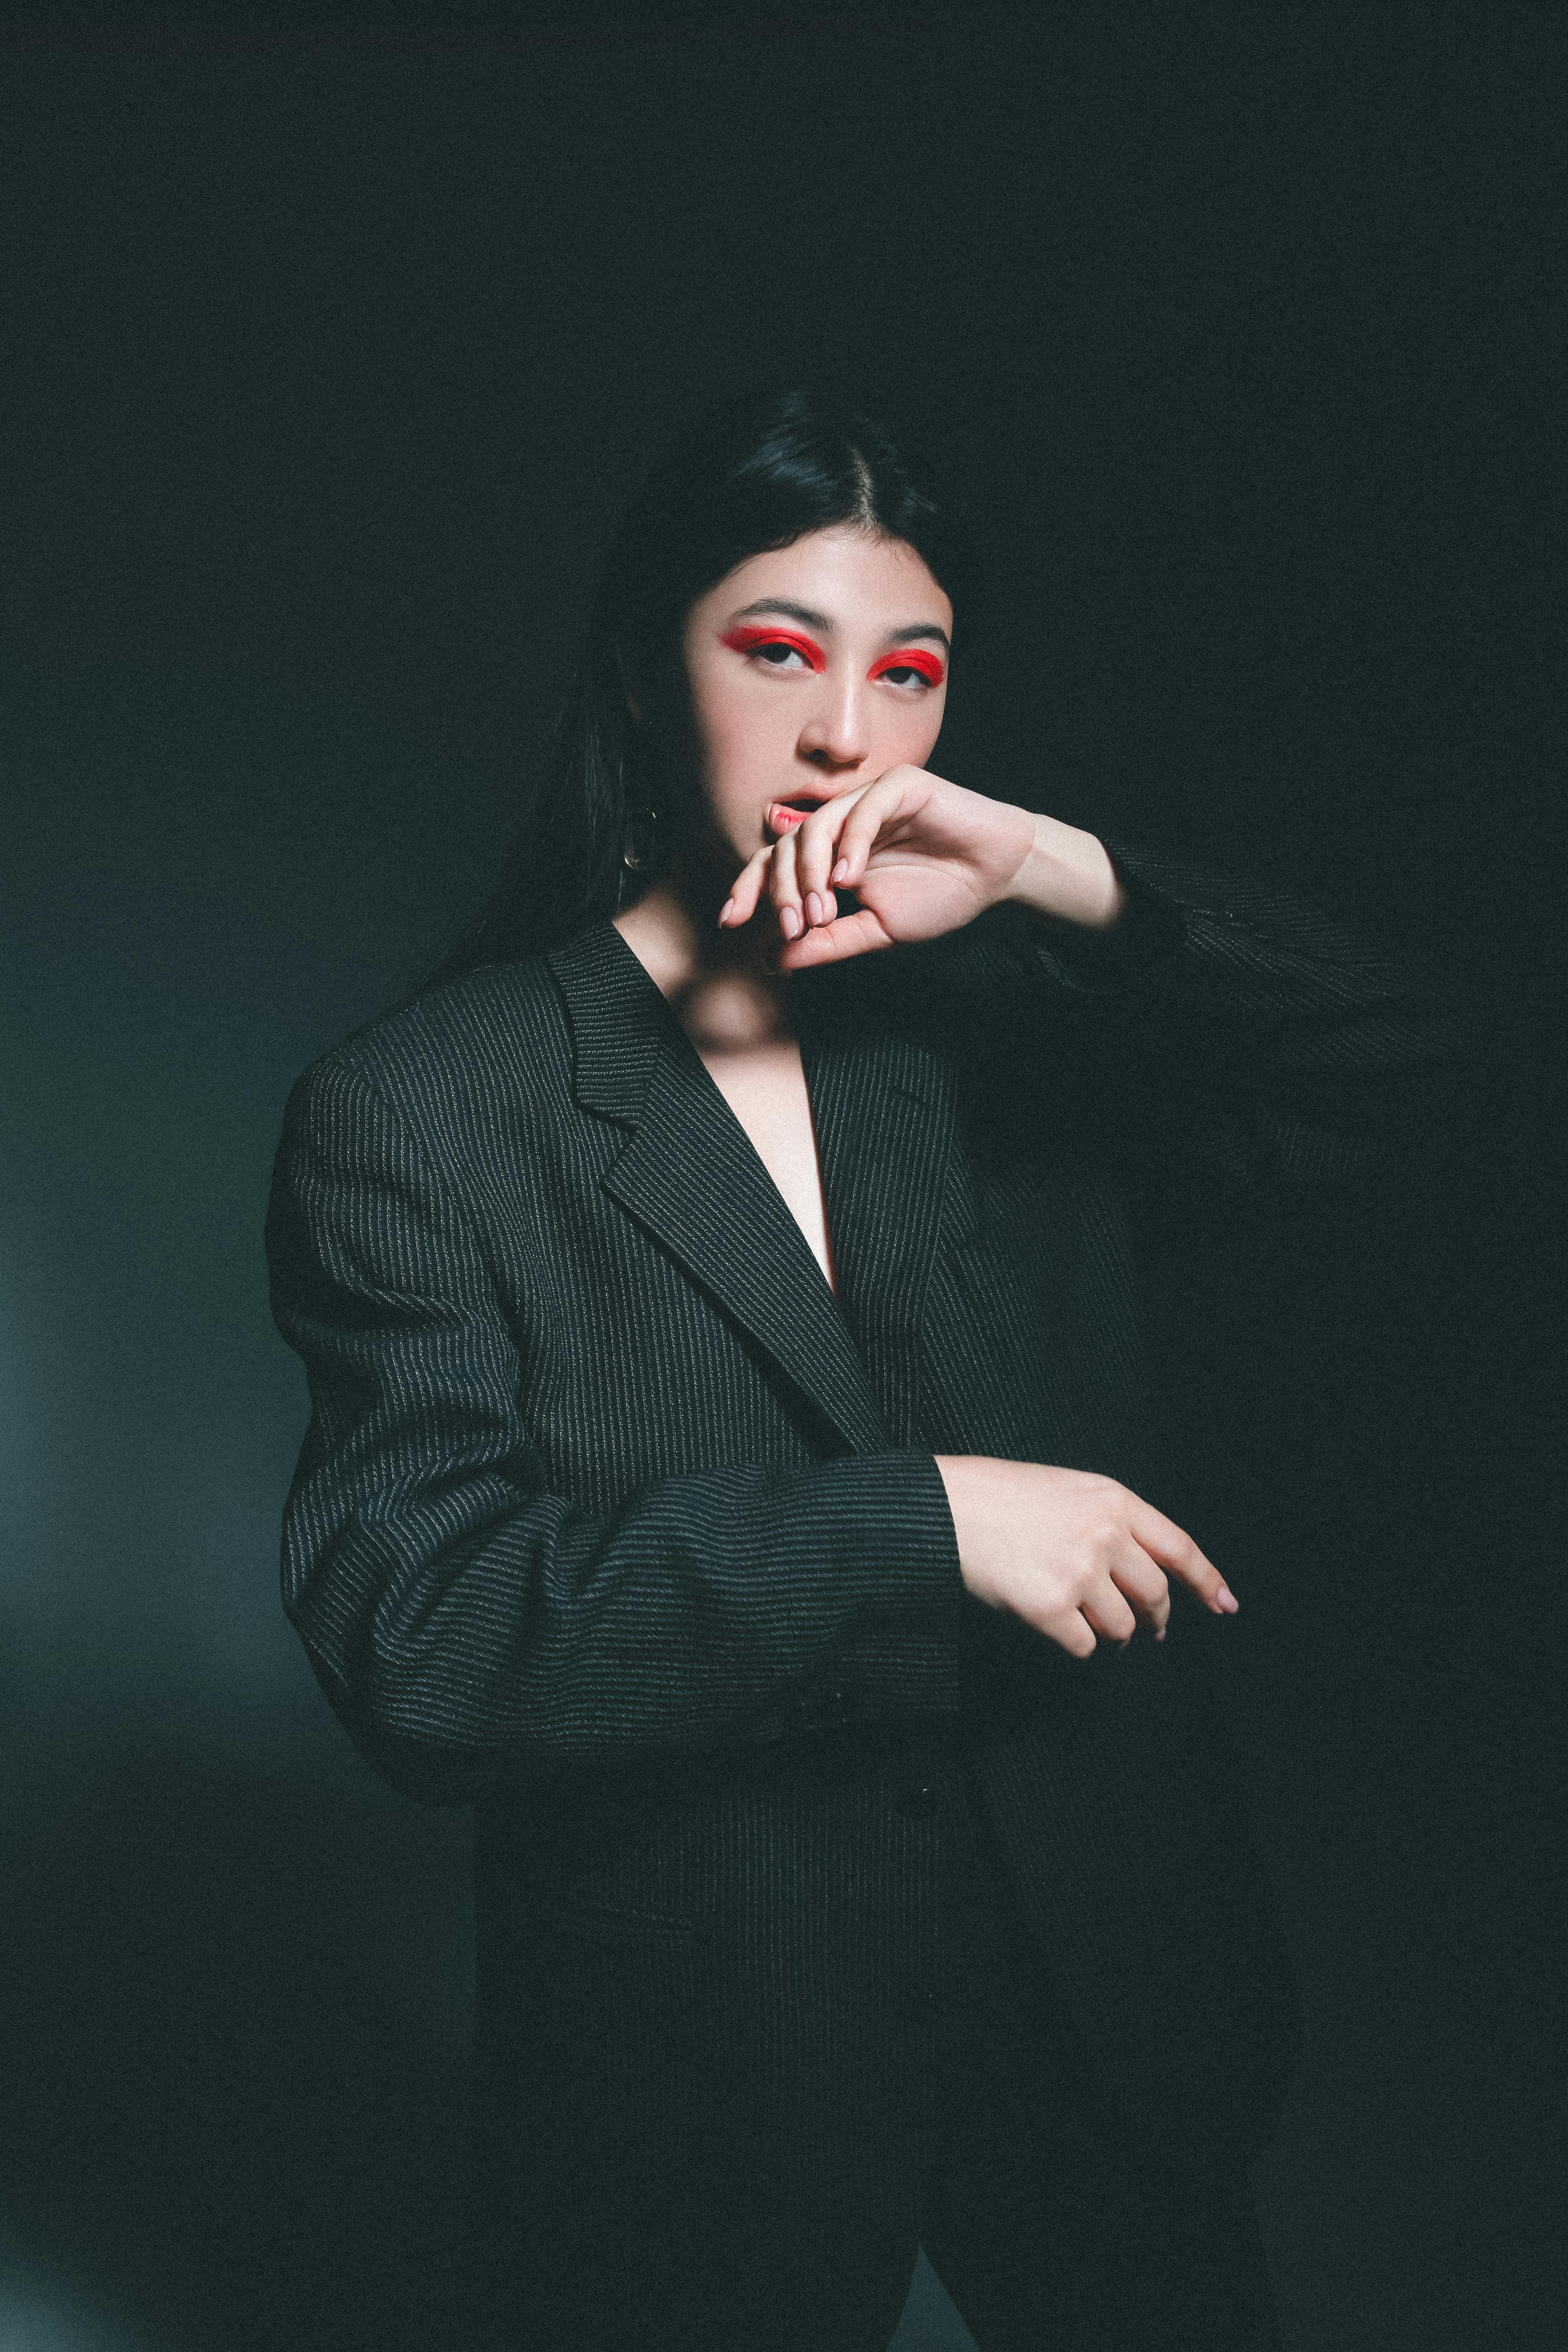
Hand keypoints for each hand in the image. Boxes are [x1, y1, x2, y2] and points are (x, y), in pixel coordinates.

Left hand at [720, 766, 1117, 969]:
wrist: (996, 875)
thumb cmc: (940, 896)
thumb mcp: (875, 931)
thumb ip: (827, 942)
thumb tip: (771, 960)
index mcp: (831, 854)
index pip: (775, 864)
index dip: (749, 889)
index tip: (730, 922)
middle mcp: (841, 822)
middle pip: (786, 847)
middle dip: (781, 891)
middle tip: (795, 928)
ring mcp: (868, 801)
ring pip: (816, 826)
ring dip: (810, 872)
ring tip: (823, 909)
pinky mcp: (901, 786)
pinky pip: (863, 810)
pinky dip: (851, 844)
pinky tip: (852, 877)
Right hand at [934, 1455, 1237, 1658]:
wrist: (948, 1507)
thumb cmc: (1003, 1497)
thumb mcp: (1069, 1491)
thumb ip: (1111, 1523)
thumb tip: (1146, 1576)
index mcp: (1113, 1501)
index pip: (1179, 1547)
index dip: (1207, 1580)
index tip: (1225, 1605)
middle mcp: (1104, 1536)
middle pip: (1155, 1595)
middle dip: (1156, 1620)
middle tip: (1149, 1631)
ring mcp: (1078, 1573)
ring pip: (1122, 1626)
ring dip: (1115, 1637)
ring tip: (1093, 1627)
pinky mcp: (1050, 1608)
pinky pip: (1084, 1646)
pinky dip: (1077, 1644)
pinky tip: (1058, 1628)